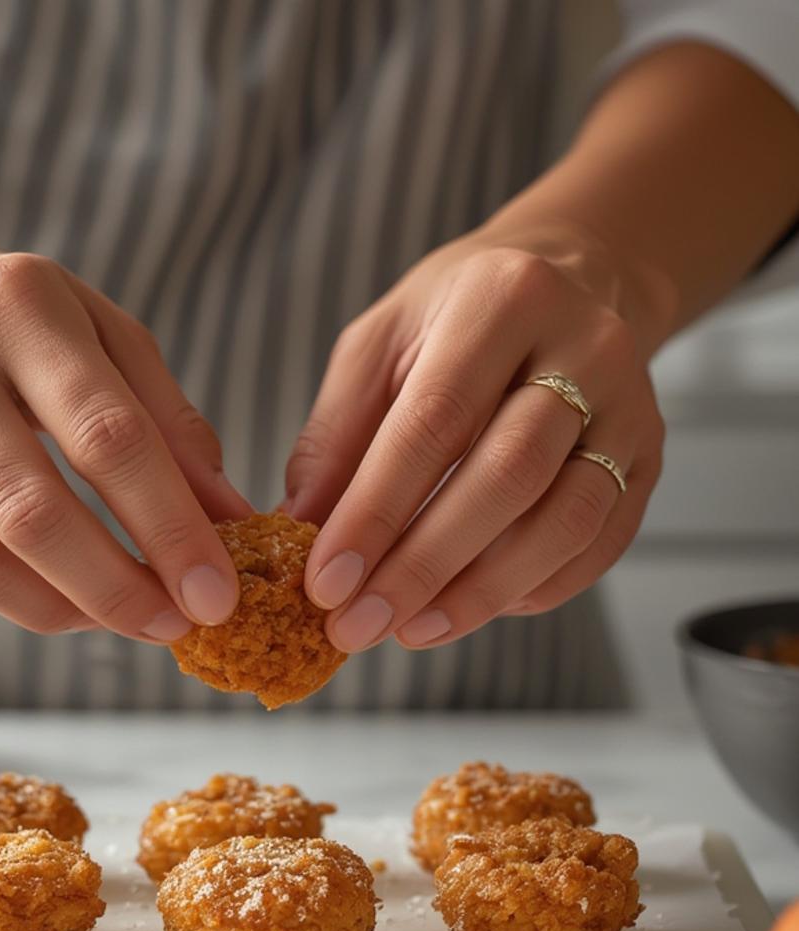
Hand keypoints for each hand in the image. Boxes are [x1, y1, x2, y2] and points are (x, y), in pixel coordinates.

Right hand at [0, 221, 249, 638]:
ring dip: (74, 608)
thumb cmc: (18, 324)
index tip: (218, 591)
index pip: (108, 436)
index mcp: (21, 308)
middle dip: (120, 585)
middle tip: (181, 625)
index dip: (169, 527)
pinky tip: (79, 609)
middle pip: (36, 510)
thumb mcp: (104, 336)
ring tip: (138, 623)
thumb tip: (233, 520)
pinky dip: (27, 602)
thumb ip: (171, 422)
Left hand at [285, 224, 664, 651]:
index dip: (378, 511)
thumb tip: (300, 531)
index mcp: (502, 300)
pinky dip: (536, 590)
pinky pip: (601, 542)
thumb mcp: (379, 345)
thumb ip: (337, 434)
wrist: (571, 282)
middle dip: (423, 565)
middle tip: (359, 625)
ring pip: (565, 519)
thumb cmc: (456, 322)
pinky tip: (472, 609)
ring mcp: (629, 406)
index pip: (436, 421)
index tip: (327, 583)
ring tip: (411, 630)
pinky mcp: (649, 458)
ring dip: (481, 592)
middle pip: (507, 476)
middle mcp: (583, 347)